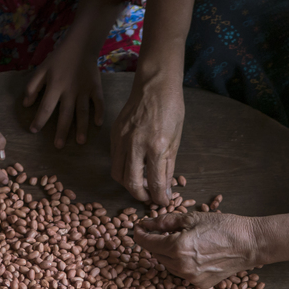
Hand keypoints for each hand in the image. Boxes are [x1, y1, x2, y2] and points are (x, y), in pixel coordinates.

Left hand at [24, 42, 104, 147]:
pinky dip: (100, 112)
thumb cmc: (59, 58)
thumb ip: (33, 86)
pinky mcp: (96, 87)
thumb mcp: (42, 69)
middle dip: (61, 131)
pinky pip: (99, 102)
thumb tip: (26, 104)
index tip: (33, 130)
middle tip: (58, 146)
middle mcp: (70, 91)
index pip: (46, 107)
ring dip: (82, 127)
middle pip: (65, 114)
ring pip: (83, 112)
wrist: (80, 45)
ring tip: (80, 142)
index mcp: (55, 86)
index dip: (39, 120)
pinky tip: (98, 124)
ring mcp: (84, 90)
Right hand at [110, 71, 184, 205]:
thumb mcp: (175, 141)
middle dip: (141, 196)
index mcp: (156, 147)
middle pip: (131, 184)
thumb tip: (166, 189)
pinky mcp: (113, 134)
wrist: (154, 86)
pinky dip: (122, 169)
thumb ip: (168, 167)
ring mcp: (121, 139)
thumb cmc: (170, 110)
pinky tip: (133, 166)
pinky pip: (114, 159)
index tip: (162, 202)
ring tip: (140, 183)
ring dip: (128, 184)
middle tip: (149, 197)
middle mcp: (135, 145)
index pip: (156, 184)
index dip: (159, 198)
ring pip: (117, 174)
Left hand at [133, 211, 258, 287]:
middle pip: (155, 255)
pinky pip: (181, 273)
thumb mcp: (192, 218)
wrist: (249, 244)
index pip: (147, 243)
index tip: (137, 228)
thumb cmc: (224, 227)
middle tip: (156, 231)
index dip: (139, 234)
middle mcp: (181, 267)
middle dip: (153, 243)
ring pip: (168, 266)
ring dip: (167, 254)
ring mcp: (191, 278)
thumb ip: (165, 222)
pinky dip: (180, 263)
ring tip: (177, 240)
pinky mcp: (200, 285)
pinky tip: (191, 253)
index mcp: (177, 248)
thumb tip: (146, 223)